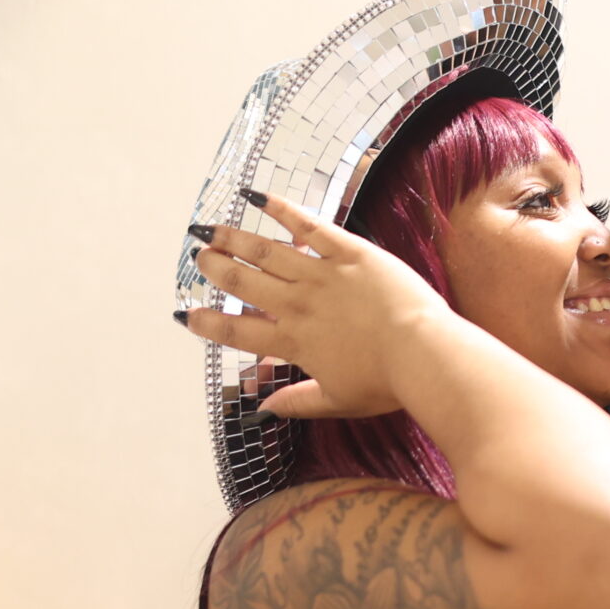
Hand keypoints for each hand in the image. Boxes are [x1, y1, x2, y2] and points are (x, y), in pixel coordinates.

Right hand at [180, 192, 455, 419]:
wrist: (423, 353)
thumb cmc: (387, 383)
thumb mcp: (339, 400)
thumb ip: (298, 402)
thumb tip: (264, 411)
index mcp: (295, 343)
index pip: (239, 333)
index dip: (209, 324)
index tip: (186, 315)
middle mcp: (299, 305)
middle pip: (245, 284)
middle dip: (217, 269)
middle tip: (198, 257)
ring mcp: (323, 275)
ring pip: (267, 252)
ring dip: (236, 239)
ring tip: (212, 229)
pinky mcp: (350, 253)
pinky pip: (309, 226)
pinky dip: (282, 210)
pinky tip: (258, 197)